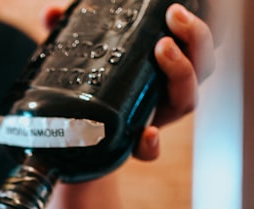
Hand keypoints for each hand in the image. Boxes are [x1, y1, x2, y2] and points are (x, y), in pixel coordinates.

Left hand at [40, 3, 216, 161]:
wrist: (73, 143)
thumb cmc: (89, 91)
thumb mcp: (82, 59)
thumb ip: (71, 34)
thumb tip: (50, 13)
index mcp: (163, 68)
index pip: (197, 44)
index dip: (200, 28)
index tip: (177, 8)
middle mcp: (167, 92)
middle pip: (203, 66)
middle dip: (196, 38)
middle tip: (173, 17)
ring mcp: (156, 117)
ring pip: (188, 100)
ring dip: (182, 72)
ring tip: (162, 49)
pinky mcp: (136, 146)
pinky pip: (151, 150)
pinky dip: (151, 144)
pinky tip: (146, 133)